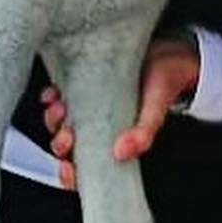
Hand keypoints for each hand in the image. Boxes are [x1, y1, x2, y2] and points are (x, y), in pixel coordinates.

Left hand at [41, 32, 200, 189]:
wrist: (170, 49)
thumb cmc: (165, 82)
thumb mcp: (156, 109)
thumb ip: (144, 132)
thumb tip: (122, 152)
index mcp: (116, 139)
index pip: (88, 166)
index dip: (73, 173)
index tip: (68, 167)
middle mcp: (100, 124)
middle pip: (69, 145)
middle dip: (61, 143)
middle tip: (67, 135)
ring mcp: (90, 103)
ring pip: (61, 121)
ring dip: (54, 119)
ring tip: (60, 108)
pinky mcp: (85, 79)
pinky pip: (60, 91)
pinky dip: (51, 95)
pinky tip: (53, 93)